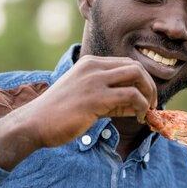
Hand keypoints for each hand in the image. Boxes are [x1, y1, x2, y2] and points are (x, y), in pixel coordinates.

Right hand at [21, 55, 157, 147]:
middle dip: (150, 85)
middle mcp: (93, 67)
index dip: (141, 81)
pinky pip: (131, 96)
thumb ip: (110, 98)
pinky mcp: (96, 98)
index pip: (126, 64)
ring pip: (137, 77)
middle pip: (136, 67)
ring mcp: (94, 81)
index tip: (146, 99)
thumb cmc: (58, 115)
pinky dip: (142, 106)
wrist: (34, 123)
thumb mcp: (85, 98)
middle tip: (152, 105)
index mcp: (89, 64)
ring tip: (148, 112)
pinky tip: (140, 118)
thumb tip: (138, 105)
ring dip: (149, 95)